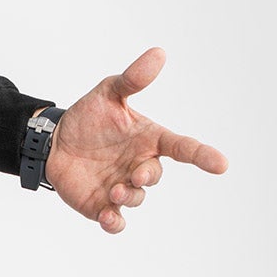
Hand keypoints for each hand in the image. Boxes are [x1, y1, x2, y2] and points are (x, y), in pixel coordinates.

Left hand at [42, 46, 227, 233]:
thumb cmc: (87, 117)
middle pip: (154, 176)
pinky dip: (115, 223)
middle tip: (133, 175)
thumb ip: (132, 80)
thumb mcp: (108, 93)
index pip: (182, 147)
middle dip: (148, 177)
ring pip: (136, 199)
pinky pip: (115, 221)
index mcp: (148, 140)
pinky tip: (109, 217)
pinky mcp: (101, 205)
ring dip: (129, 197)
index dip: (202, 155)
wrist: (54, 141)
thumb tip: (158, 53)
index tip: (221, 164)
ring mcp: (121, 187)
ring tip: (114, 190)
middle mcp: (138, 165)